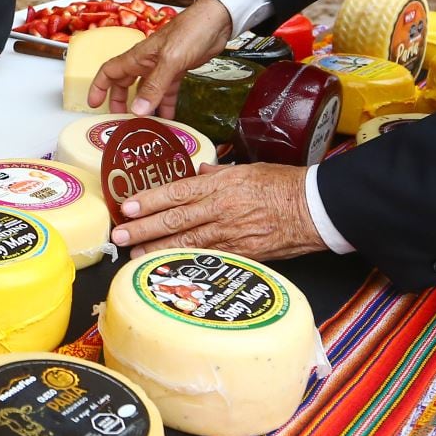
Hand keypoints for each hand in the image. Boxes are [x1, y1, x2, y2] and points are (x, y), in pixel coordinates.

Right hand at [88, 0, 232, 115]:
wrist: (217, 21)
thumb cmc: (190, 31)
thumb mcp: (170, 60)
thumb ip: (154, 86)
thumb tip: (138, 111)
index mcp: (137, 57)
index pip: (109, 72)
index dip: (98, 87)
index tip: (93, 104)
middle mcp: (146, 62)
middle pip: (125, 83)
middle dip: (120, 101)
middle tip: (120, 120)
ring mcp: (162, 66)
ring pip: (146, 90)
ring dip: (143, 106)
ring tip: (144, 125)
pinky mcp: (178, 70)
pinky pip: (166, 91)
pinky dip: (166, 104)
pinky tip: (170, 118)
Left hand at [111, 162, 324, 260]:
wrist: (315, 208)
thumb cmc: (284, 185)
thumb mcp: (248, 169)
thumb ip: (218, 173)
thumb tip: (198, 173)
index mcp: (221, 185)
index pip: (177, 192)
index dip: (149, 201)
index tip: (128, 206)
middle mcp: (221, 209)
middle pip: (175, 221)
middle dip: (144, 229)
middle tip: (119, 236)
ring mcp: (231, 234)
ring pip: (187, 244)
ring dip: (157, 250)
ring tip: (134, 255)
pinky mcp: (243, 254)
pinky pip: (209, 259)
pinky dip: (187, 263)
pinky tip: (169, 267)